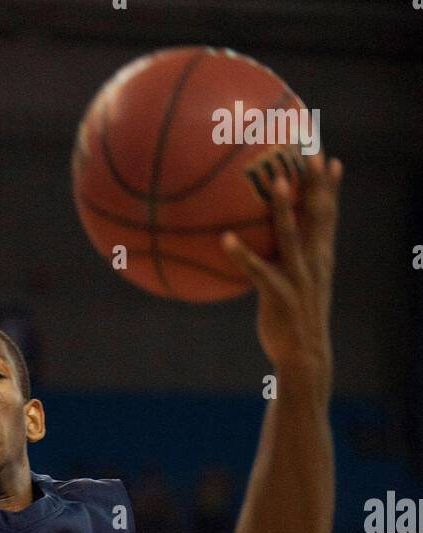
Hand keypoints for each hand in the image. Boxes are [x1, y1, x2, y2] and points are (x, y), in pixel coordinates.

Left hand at [222, 153, 341, 380]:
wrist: (304, 357)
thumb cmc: (294, 320)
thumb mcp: (298, 287)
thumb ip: (287, 262)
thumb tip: (265, 244)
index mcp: (320, 258)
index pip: (328, 215)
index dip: (330, 187)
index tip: (329, 158)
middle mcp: (314, 263)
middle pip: (318, 216)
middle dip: (317, 184)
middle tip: (312, 152)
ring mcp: (298, 278)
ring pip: (291, 237)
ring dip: (285, 209)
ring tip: (277, 182)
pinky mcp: (278, 295)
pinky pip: (258, 271)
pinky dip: (242, 254)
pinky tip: (225, 239)